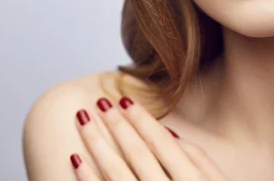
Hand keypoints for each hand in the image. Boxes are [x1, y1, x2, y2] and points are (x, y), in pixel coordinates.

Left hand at [70, 96, 228, 180]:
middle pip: (138, 153)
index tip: (125, 100)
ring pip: (117, 172)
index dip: (142, 120)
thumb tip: (168, 133)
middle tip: (100, 102)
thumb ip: (198, 160)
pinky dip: (88, 178)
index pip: (162, 143)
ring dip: (97, 144)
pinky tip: (76, 159)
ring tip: (82, 120)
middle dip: (117, 125)